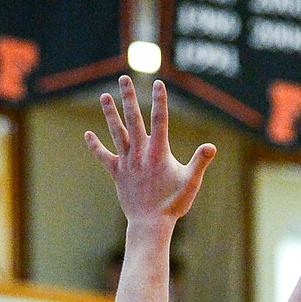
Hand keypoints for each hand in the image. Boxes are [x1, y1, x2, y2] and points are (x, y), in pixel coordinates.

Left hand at [86, 76, 215, 225]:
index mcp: (159, 152)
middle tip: (123, 78)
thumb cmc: (173, 204)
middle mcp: (140, 152)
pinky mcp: (117, 173)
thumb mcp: (190, 182)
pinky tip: (88, 135)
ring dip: (110, 113)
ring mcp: (127, 162)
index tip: (158, 83)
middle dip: (128, 97)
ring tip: (104, 96)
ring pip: (117, 132)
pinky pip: (104, 157)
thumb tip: (212, 147)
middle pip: (133, 118)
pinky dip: (96, 146)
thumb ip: (200, 162)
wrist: (150, 223)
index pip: (160, 119)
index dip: (160, 100)